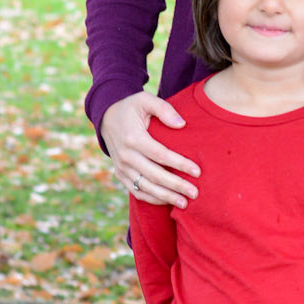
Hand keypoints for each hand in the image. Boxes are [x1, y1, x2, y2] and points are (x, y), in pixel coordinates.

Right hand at [99, 91, 199, 208]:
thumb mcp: (145, 99)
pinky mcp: (120, 174)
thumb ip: (164, 109)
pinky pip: (136, 190)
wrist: (106, 117)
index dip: (180, 164)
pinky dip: (152, 198)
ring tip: (185, 203)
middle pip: (154, 175)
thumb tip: (181, 124)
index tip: (197, 172)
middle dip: (176, 186)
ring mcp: (121, 167)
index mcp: (133, 138)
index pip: (160, 155)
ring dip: (166, 197)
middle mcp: (125, 155)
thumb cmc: (131, 107)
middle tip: (195, 193)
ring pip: (145, 187)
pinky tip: (168, 202)